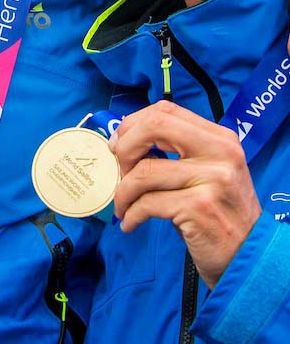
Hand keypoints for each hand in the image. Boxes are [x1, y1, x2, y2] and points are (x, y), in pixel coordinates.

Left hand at [110, 100, 261, 288]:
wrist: (249, 258)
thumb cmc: (218, 212)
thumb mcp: (207, 172)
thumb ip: (176, 151)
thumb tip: (122, 140)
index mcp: (220, 139)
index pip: (165, 111)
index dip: (133, 124)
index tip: (119, 144)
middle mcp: (220, 154)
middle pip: (154, 126)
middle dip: (125, 147)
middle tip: (119, 170)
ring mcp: (212, 180)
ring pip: (144, 172)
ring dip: (123, 192)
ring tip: (123, 205)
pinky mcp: (200, 208)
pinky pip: (147, 203)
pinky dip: (130, 214)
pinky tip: (129, 222)